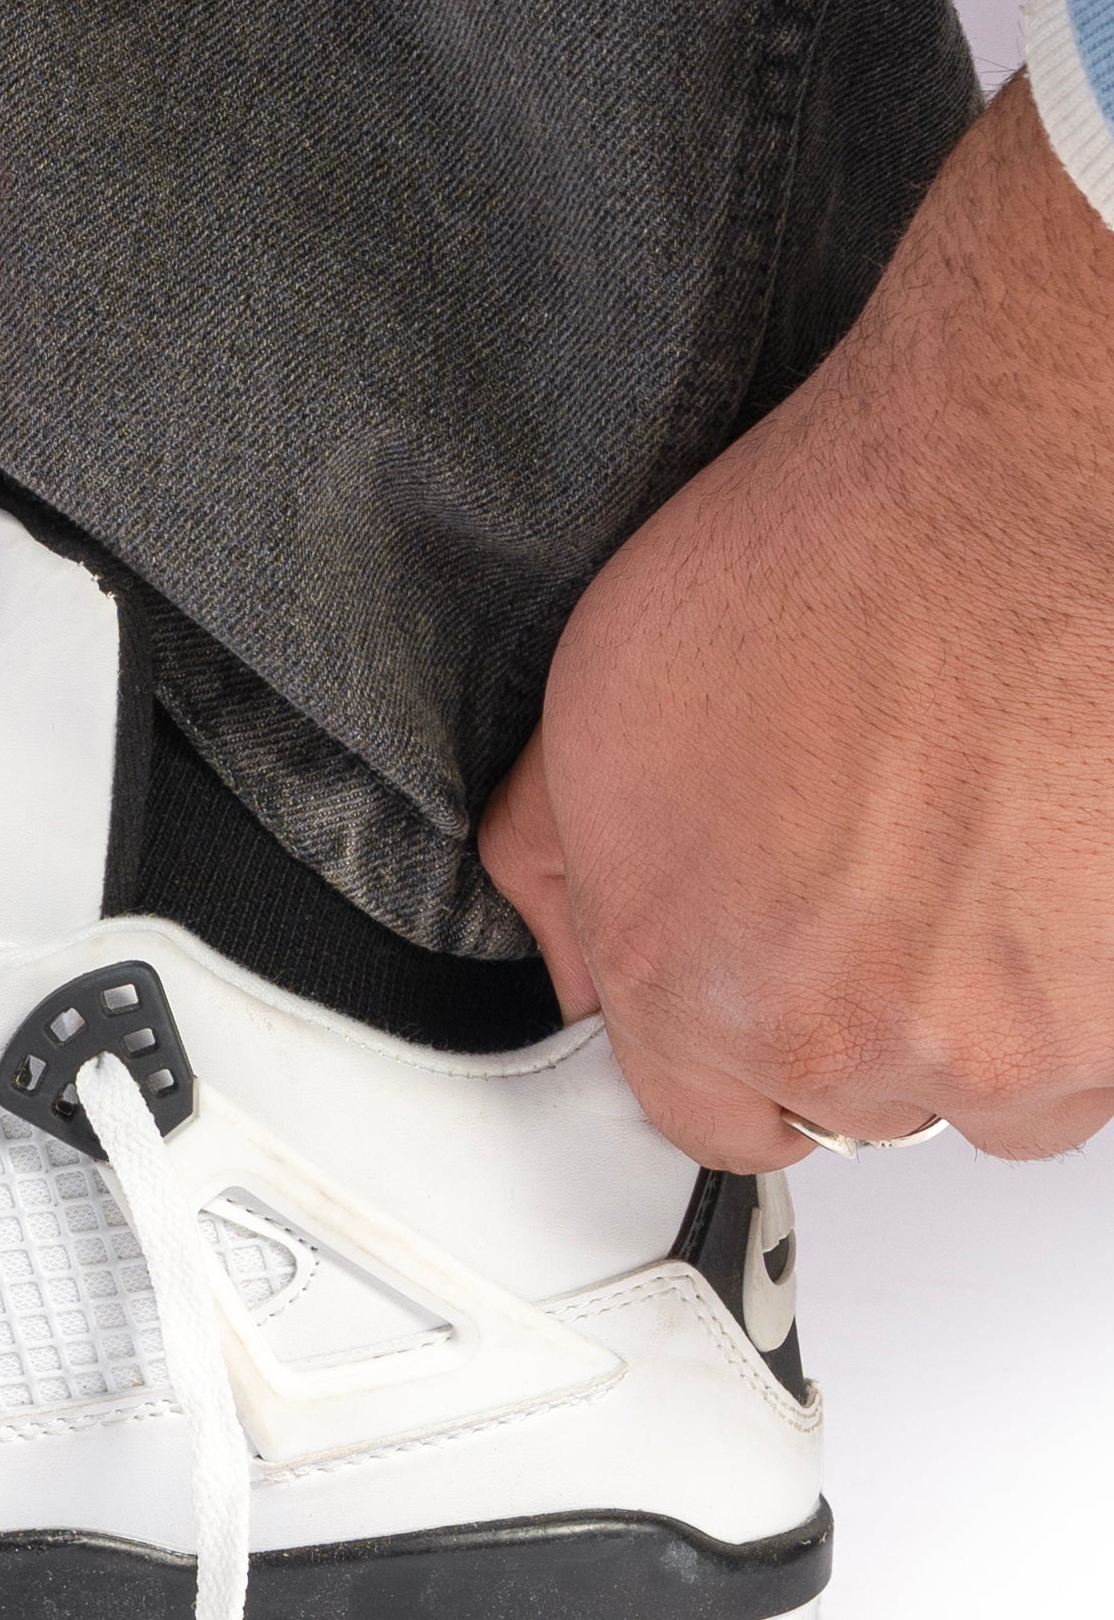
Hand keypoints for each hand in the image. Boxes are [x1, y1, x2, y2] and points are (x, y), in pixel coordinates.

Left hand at [479, 74, 1113, 1165]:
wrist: (996, 502)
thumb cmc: (825, 568)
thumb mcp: (595, 700)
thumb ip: (559, 867)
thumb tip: (573, 961)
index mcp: (692, 983)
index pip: (701, 1118)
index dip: (730, 1042)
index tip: (763, 980)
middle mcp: (846, 1041)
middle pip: (852, 1098)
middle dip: (855, 1007)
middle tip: (876, 871)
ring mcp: (1000, 1041)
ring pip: (993, 1087)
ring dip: (981, 1006)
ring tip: (970, 858)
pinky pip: (1097, 1051)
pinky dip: (1080, 979)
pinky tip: (1047, 863)